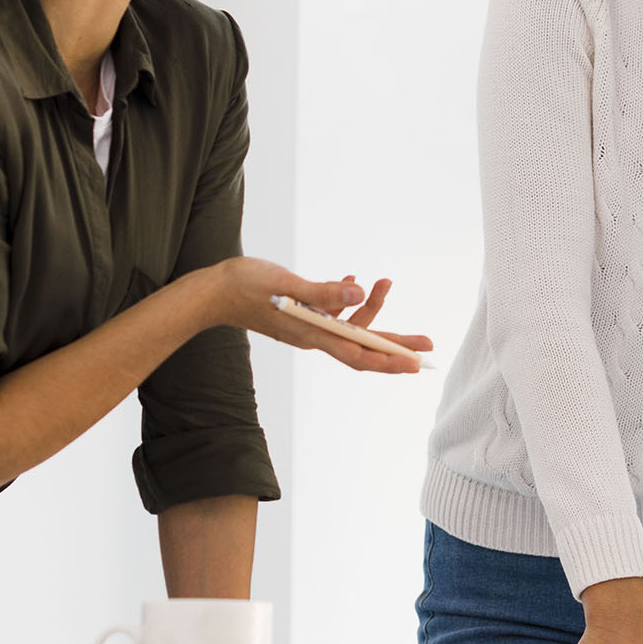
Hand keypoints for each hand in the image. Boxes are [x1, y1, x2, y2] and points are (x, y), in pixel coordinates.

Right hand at [211, 259, 433, 373]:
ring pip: (349, 326)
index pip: (359, 352)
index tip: (417, 363)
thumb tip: (358, 290)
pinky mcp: (302, 316)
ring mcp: (308, 327)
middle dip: (396, 343)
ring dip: (370, 308)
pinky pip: (333, 314)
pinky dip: (347, 300)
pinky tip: (353, 280)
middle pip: (363, 345)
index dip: (390, 358)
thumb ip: (324, 291)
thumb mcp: (288, 285)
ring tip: (384, 283)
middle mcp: (314, 335)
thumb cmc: (247, 286)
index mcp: (313, 333)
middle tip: (428, 343)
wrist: (214, 291)